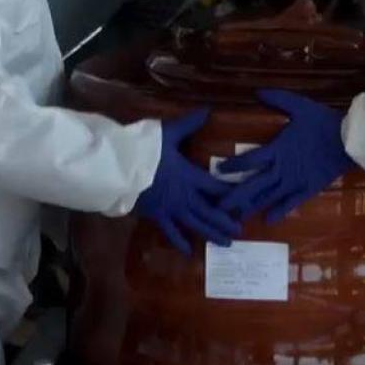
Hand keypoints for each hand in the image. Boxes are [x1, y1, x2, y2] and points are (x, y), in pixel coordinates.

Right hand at [134, 109, 240, 254]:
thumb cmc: (144, 149)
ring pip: (196, 224)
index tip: (245, 200)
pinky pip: (171, 232)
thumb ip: (188, 124)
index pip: (217, 187)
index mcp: (190, 175)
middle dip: (226, 220)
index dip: (232, 193)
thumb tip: (207, 111)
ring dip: (212, 233)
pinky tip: (189, 252)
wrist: (119, 168)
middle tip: (241, 230)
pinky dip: (180, 242)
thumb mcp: (168, 133)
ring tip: (226, 243)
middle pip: (211, 211)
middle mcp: (185, 195)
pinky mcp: (157, 216)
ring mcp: (171, 208)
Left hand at [218, 90, 354, 223]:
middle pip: (254, 185)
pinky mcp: (308, 189)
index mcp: (278, 150)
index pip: (249, 160)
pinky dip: (279, 211)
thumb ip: (278, 99)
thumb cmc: (323, 122)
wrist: (350, 140)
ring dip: (252, 207)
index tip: (218, 172)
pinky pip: (291, 203)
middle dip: (235, 196)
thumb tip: (256, 92)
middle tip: (218, 207)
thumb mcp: (299, 106)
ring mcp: (295, 181)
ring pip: (269, 197)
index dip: (232, 166)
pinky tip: (268, 221)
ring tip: (236, 218)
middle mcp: (282, 169)